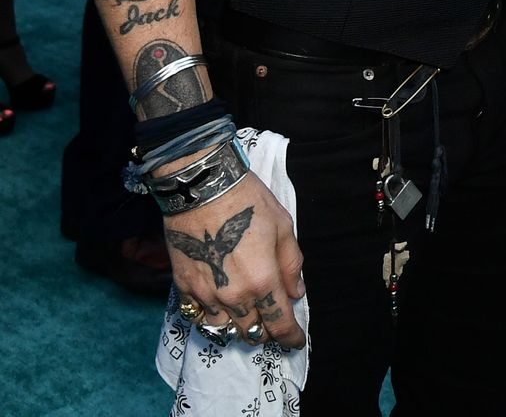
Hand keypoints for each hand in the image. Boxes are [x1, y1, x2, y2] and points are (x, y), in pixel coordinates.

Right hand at [163, 172, 305, 347]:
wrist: (203, 187)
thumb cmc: (248, 201)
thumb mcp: (283, 225)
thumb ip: (291, 264)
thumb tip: (296, 292)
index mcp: (263, 280)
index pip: (280, 323)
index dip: (291, 337)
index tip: (296, 341)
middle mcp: (234, 295)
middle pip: (253, 332)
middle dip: (267, 331)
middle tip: (272, 322)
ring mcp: (207, 294)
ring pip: (225, 330)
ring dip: (239, 327)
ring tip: (246, 316)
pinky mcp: (185, 287)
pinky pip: (198, 317)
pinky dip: (211, 319)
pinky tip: (218, 309)